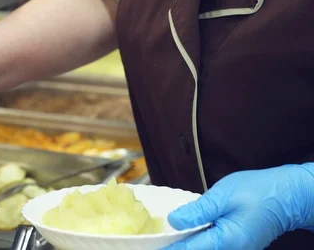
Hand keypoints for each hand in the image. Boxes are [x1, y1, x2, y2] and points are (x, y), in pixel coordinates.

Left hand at [163, 164, 313, 249]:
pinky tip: (183, 234)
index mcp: (225, 240)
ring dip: (184, 245)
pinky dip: (195, 242)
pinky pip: (210, 247)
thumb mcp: (224, 195)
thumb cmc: (259, 191)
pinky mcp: (235, 246)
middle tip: (153, 240)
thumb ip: (198, 210)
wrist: (287, 196)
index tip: (148, 245)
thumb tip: (174, 221)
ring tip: (164, 237)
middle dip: (173, 248)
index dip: (166, 249)